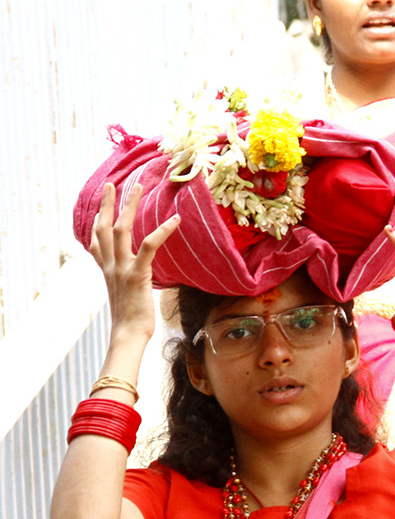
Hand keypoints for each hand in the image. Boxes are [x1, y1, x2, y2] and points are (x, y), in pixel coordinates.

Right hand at [88, 183, 178, 342]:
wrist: (128, 334)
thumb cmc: (132, 319)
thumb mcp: (127, 294)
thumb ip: (129, 279)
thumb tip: (140, 274)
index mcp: (107, 270)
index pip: (96, 240)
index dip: (97, 219)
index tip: (101, 203)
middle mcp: (110, 265)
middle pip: (104, 227)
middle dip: (108, 204)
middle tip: (112, 184)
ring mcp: (121, 268)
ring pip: (121, 229)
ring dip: (129, 205)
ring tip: (138, 187)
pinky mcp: (137, 274)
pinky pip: (148, 246)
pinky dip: (162, 231)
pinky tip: (174, 219)